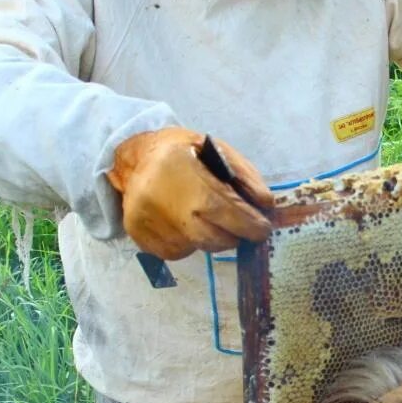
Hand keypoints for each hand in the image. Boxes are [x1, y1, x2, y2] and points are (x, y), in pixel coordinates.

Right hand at [106, 127, 273, 259]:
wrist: (135, 160)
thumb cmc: (182, 153)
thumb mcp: (217, 150)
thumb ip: (245, 176)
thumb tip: (266, 206)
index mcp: (183, 174)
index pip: (224, 210)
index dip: (250, 224)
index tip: (263, 228)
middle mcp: (161, 202)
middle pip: (212, 238)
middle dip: (234, 235)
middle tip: (241, 227)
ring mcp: (147, 224)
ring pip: (197, 247)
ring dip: (211, 238)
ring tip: (206, 216)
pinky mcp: (141, 239)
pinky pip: (178, 252)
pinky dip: (190, 242)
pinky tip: (185, 222)